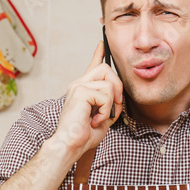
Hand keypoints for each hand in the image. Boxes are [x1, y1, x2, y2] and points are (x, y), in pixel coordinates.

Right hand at [50, 40, 123, 158]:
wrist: (70, 145)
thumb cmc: (84, 135)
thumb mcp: (104, 117)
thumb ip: (111, 104)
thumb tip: (119, 96)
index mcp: (83, 89)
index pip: (92, 67)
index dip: (98, 55)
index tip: (102, 44)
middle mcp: (78, 84)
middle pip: (106, 69)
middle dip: (117, 86)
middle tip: (115, 105)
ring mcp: (78, 86)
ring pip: (108, 83)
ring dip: (111, 104)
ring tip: (100, 117)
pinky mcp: (80, 91)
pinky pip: (105, 95)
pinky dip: (105, 110)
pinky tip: (94, 120)